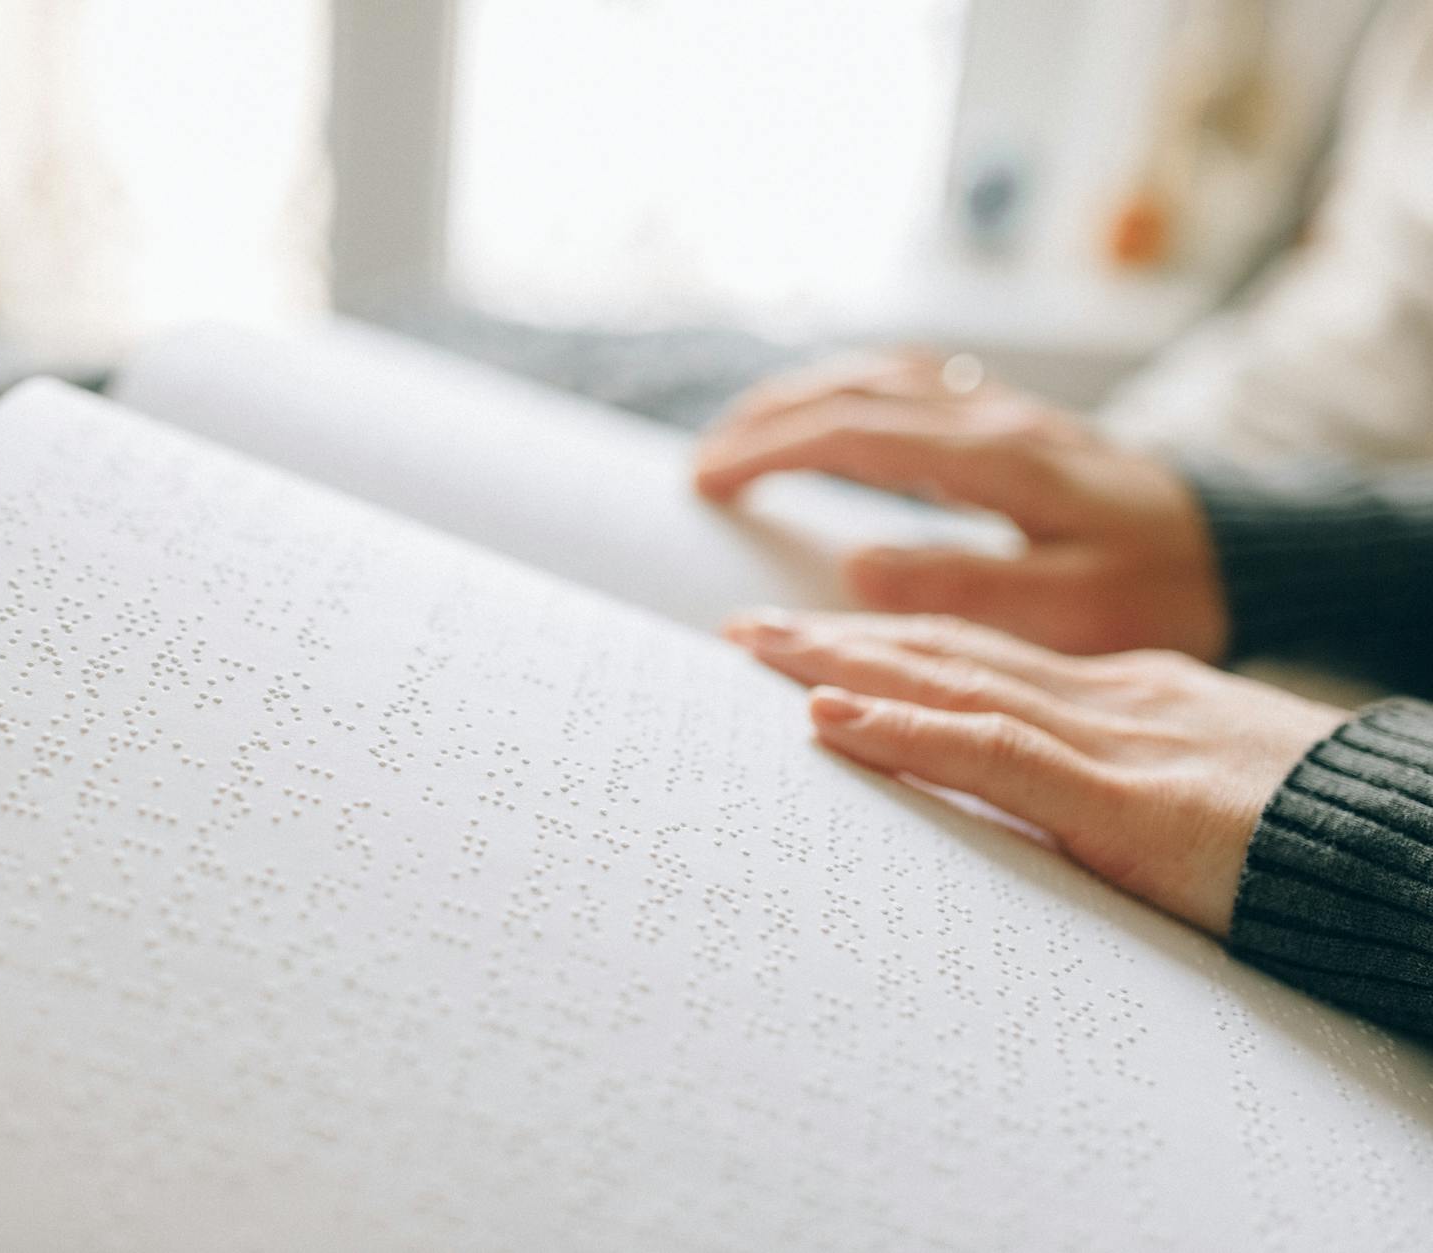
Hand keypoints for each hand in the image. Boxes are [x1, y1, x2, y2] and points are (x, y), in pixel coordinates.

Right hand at [694, 352, 1230, 660]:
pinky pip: (907, 384)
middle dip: (764, 419)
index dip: (769, 449)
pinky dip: (846, 395)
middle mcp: (992, 417)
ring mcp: (1001, 410)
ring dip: (800, 398)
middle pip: (851, 388)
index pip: (852, 431)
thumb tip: (855, 568)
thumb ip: (962, 588)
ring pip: (877, 375)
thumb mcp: (1072, 610)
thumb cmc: (1163, 588)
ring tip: (741, 438)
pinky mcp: (1010, 422)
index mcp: (997, 458)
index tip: (706, 481)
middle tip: (701, 466)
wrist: (1244, 549)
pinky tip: (827, 420)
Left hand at [724, 610, 1349, 935]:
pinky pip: (992, 754)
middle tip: (742, 627)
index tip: (809, 639)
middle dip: (839, 636)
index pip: (980, 656)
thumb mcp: (1198, 787)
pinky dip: (902, 731)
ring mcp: (1113, 740)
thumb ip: (1114, 777)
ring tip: (753, 648)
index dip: (888, 641)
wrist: (1407, 845)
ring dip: (841, 662)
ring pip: (950, 682)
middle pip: (947, 651)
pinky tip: (827, 718)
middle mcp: (1107, 699)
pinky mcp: (1125, 799)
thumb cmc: (1314, 830)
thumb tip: (1042, 790)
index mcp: (1125, 696)